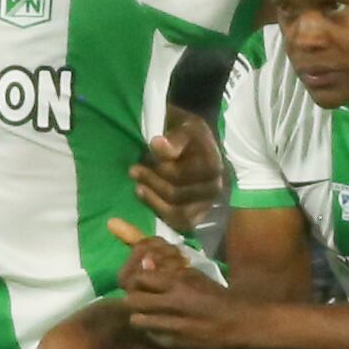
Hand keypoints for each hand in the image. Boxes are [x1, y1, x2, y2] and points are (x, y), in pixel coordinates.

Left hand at [103, 215, 238, 348]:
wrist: (235, 323)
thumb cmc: (214, 296)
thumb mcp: (195, 276)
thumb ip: (170, 271)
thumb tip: (146, 263)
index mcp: (178, 284)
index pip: (141, 278)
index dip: (139, 280)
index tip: (143, 283)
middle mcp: (172, 304)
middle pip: (133, 300)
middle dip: (134, 298)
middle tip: (140, 299)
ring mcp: (172, 325)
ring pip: (137, 320)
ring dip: (140, 316)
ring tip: (148, 314)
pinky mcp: (174, 343)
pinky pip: (150, 335)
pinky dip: (152, 330)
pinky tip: (161, 327)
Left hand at [128, 109, 222, 227]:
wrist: (193, 142)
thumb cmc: (185, 133)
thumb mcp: (181, 125)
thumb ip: (173, 138)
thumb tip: (157, 144)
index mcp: (212, 164)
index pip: (183, 175)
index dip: (162, 169)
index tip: (145, 156)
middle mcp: (214, 187)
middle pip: (177, 195)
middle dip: (152, 182)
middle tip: (133, 170)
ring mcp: (207, 204)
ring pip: (178, 214)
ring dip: (153, 200)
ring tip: (138, 187)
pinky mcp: (197, 215)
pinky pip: (179, 223)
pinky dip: (161, 212)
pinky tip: (148, 198)